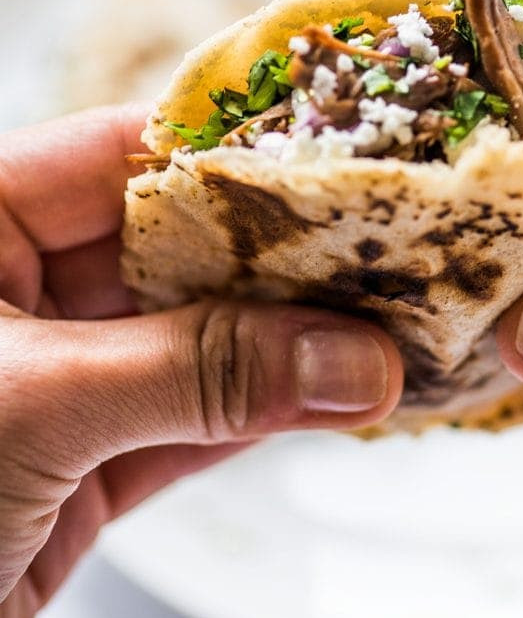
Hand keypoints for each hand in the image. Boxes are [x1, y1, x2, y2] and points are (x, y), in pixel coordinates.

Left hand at [0, 105, 401, 617]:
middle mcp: (14, 289)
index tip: (341, 160)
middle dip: (284, 262)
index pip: (125, 154)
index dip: (237, 153)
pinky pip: (188, 422)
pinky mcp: (79, 464)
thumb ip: (199, 374)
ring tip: (386, 334)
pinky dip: (259, 417)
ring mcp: (54, 378)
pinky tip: (333, 400)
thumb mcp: (32, 405)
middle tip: (390, 258)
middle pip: (179, 250)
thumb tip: (350, 359)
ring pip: (194, 341)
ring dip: (287, 348)